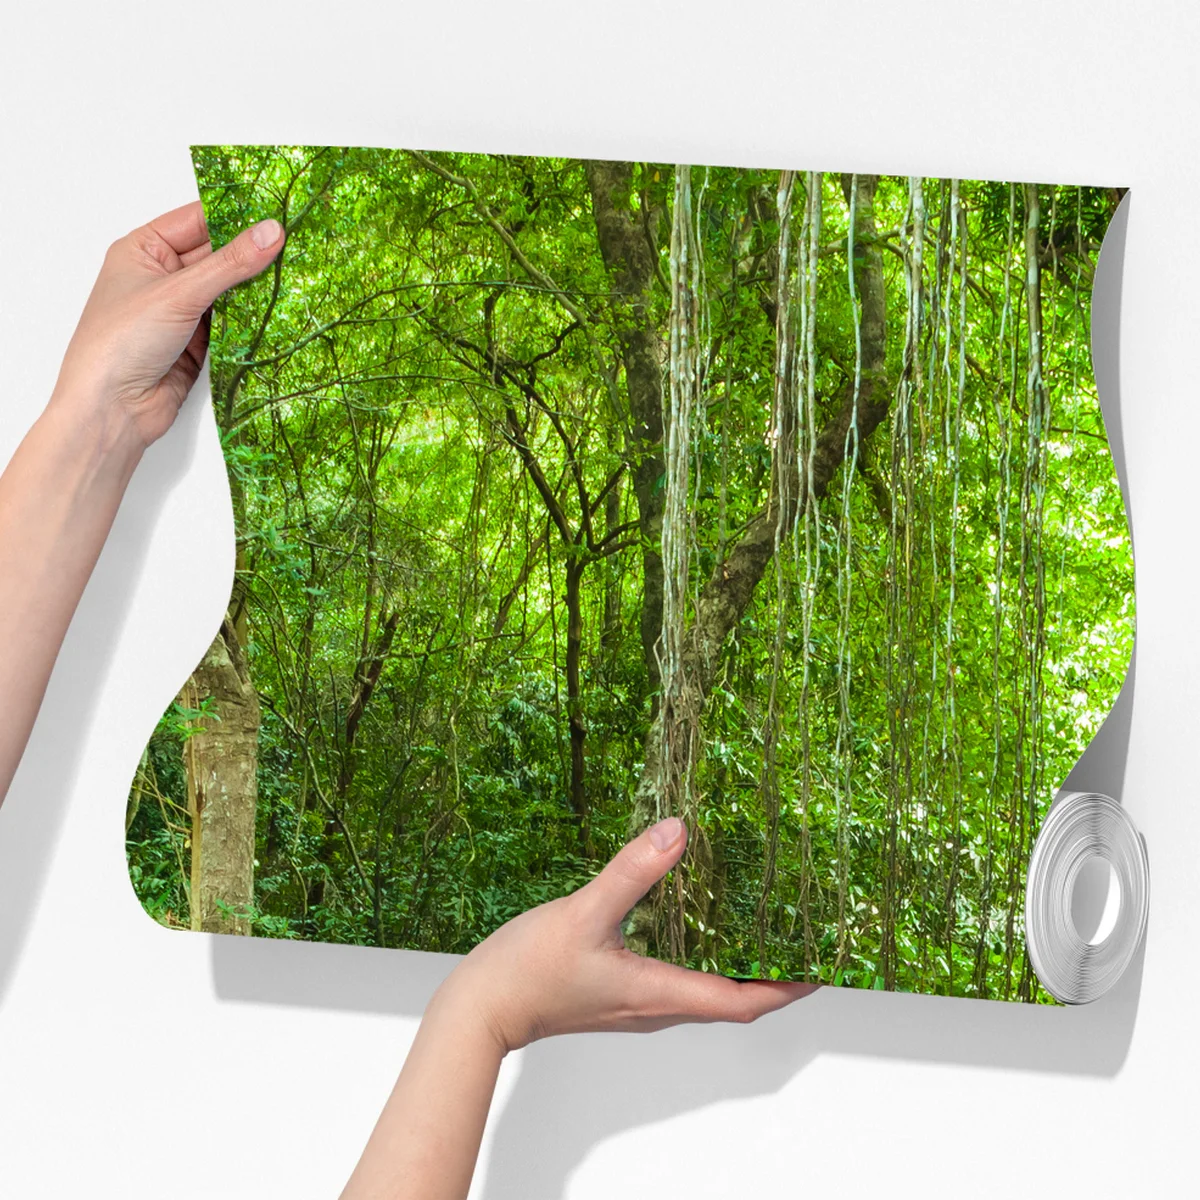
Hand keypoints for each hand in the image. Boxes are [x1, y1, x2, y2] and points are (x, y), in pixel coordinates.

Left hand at [50, 201, 284, 448]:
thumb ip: (229, 264)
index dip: (236, 216)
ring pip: (228, 291)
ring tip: (298, 275)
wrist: (112, 410)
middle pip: (217, 255)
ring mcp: (181, 310)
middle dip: (252, 254)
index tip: (277, 213)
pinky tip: (280, 312)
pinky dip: (253, 320)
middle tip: (298, 245)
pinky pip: (233, 323)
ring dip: (256, 289)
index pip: (198, 220)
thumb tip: (271, 232)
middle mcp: (162, 277)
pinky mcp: (198, 343)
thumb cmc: (122, 342)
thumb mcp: (179, 293)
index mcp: (144, 249)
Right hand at [437, 816, 817, 1054]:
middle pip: (733, 998)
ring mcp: (637, 1003)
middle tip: (801, 940)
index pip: (741, 1001)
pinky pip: (677, 978)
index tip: (821, 966)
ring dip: (738, 965)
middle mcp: (656, 1006)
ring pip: (705, 989)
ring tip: (762, 928)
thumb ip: (632, 872)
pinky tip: (694, 923)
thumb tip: (678, 832)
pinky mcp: (618, 992)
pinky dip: (702, 957)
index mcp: (659, 995)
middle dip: (773, 974)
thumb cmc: (528, 971)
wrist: (482, 1009)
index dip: (786, 986)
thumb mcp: (584, 913)